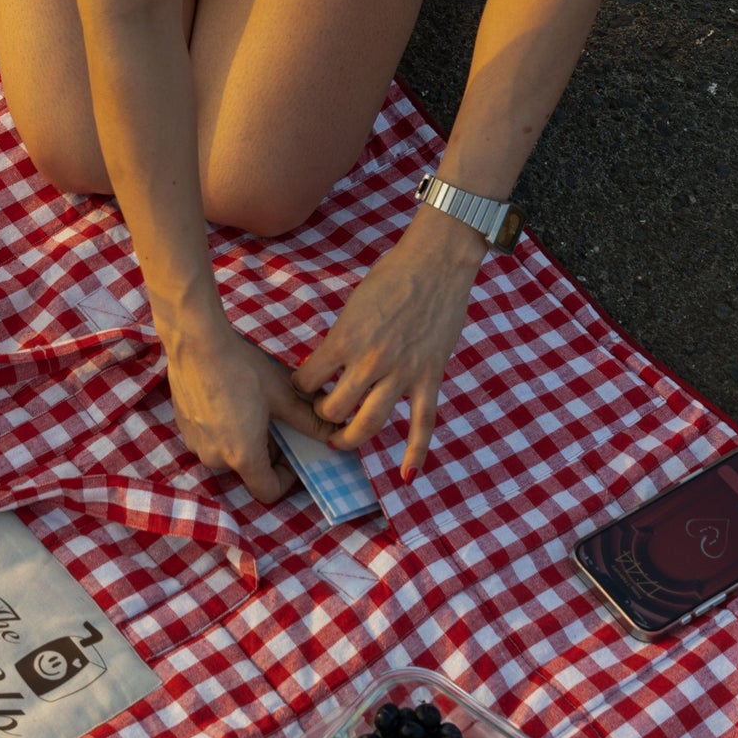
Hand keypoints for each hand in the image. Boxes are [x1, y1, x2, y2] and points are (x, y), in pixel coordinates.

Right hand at [165, 321, 330, 504]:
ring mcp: (195, 444)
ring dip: (245, 439)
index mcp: (242, 456)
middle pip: (249, 469)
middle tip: (276, 419)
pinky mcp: (183, 428)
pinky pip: (211, 440)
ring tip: (252, 406)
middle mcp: (215, 459)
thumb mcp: (284, 394)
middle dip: (267, 451)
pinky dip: (225, 429)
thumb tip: (336, 433)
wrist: (196, 343)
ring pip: (229, 454)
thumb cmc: (242, 369)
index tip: (292, 453)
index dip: (286, 478)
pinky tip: (230, 399)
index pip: (268, 492)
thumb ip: (310, 420)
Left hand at [294, 211, 482, 480]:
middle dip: (322, 416)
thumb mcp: (352, 305)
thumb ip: (341, 339)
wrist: (437, 263)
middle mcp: (370, 363)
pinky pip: (422, 424)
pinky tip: (406, 475)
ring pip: (369, 424)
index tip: (304, 387)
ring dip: (350, 438)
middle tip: (322, 413)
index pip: (307, 380)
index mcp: (345, 341)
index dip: (300, 387)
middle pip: (333, 410)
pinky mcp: (429, 379)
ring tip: (341, 441)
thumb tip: (328, 363)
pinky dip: (415, 453)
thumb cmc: (391, 276)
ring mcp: (402, 374)